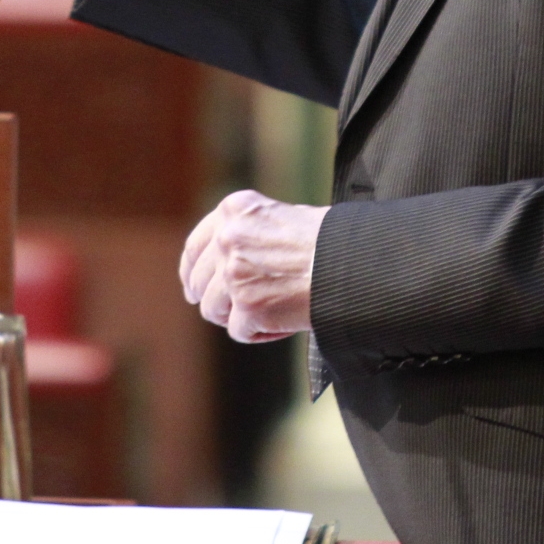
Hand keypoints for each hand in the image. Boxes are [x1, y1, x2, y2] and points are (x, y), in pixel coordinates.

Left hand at [179, 190, 327, 342]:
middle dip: (216, 299)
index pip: (195, 247)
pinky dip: (260, 332)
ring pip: (214, 310)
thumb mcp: (277, 219)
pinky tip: (282, 322)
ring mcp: (234, 274)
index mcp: (233, 211)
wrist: (351, 260)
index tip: (193, 288)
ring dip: (238, 316)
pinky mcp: (247, 306)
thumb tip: (225, 265)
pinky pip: (240, 331)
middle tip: (236, 309)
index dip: (192, 273)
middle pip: (200, 283)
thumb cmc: (326, 241)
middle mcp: (228, 239)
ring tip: (270, 312)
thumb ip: (246, 235)